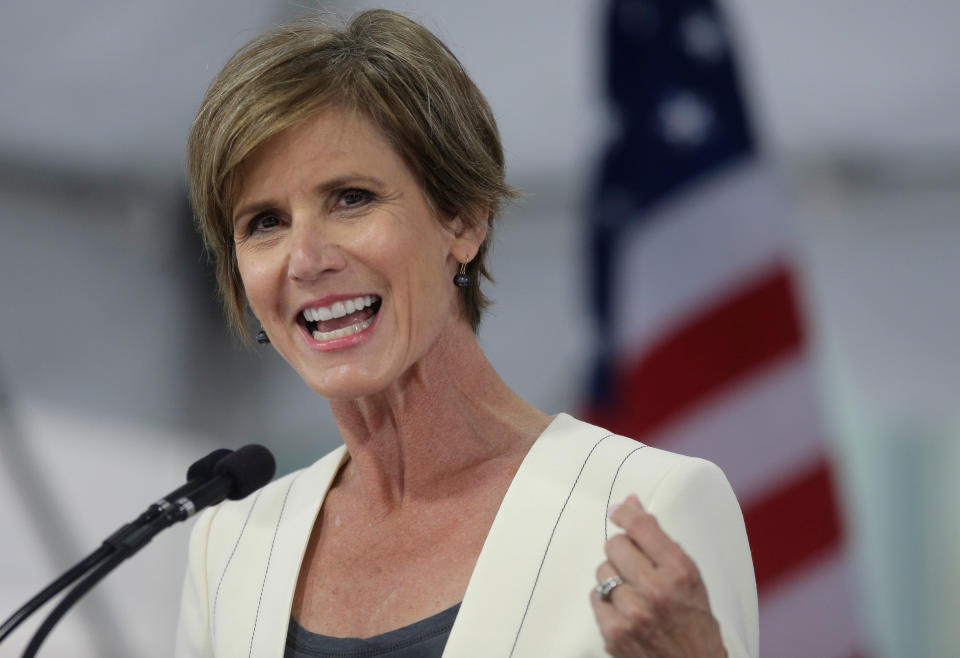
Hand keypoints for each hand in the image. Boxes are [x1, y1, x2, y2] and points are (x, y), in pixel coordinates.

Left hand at [590, 495, 725, 656]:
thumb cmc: (695, 625)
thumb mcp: (691, 578)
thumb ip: (659, 541)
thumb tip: (630, 503)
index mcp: (679, 571)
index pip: (641, 526)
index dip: (626, 514)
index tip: (620, 511)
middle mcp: (655, 589)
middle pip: (615, 545)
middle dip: (623, 551)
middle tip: (636, 566)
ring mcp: (632, 612)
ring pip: (602, 571)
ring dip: (614, 577)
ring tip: (634, 593)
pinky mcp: (614, 632)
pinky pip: (595, 597)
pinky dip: (607, 601)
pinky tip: (625, 610)